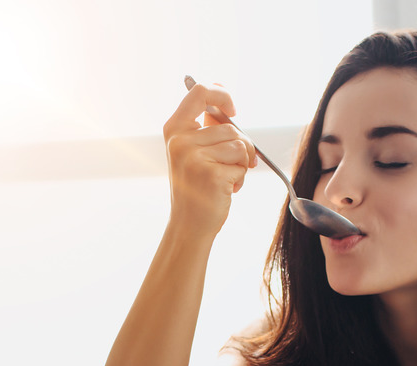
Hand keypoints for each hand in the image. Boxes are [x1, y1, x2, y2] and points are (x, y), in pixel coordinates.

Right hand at [162, 81, 256, 237]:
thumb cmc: (196, 187)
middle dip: (241, 147)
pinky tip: (226, 189)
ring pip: (240, 145)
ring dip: (242, 164)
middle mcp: (180, 141)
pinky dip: (241, 178)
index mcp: (174, 129)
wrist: (189, 224)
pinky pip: (242, 165)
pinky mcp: (211, 174)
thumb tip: (218, 90)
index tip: (233, 111)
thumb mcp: (193, 150)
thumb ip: (206, 124)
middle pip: (230, 127)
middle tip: (232, 165)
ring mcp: (194, 157)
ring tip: (226, 178)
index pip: (200, 91)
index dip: (222, 95)